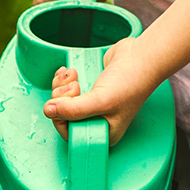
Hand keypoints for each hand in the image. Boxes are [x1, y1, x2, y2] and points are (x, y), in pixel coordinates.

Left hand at [41, 36, 156, 144]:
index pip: (70, 133)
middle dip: (61, 99)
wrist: (142, 55)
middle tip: (73, 87)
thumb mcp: (100, 101)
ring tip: (72, 76)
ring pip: (61, 101)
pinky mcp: (88, 88)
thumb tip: (47, 111)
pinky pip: (65, 88)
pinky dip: (63, 79)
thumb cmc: (130, 82)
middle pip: (62, 116)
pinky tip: (70, 72)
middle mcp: (96, 121)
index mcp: (103, 133)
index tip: (66, 104)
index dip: (62, 118)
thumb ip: (73, 110)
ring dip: (60, 86)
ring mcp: (91, 104)